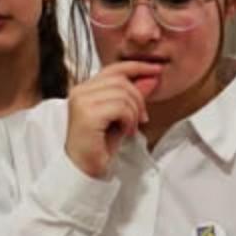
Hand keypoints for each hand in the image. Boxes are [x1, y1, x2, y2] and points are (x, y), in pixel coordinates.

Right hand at [63, 61, 160, 177]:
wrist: (85, 168)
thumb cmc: (100, 145)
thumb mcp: (121, 116)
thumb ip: (132, 96)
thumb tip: (150, 78)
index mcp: (84, 89)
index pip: (114, 68)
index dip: (137, 67)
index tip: (156, 69)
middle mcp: (79, 91)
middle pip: (121, 81)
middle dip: (138, 100)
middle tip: (142, 119)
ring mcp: (81, 101)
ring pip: (123, 94)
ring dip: (134, 113)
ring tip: (130, 128)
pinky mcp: (87, 114)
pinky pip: (121, 108)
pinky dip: (129, 121)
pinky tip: (125, 132)